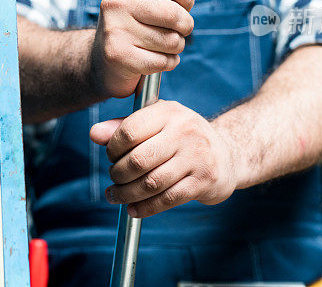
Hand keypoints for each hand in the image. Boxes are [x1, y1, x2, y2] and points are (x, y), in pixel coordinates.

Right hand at [89, 0, 208, 97]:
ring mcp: (115, 29)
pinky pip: (162, 61)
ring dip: (176, 47)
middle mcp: (116, 2)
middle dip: (185, 26)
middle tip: (179, 29)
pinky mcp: (118, 55)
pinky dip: (168, 63)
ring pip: (171, 41)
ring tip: (164, 44)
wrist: (102, 57)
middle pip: (174, 14)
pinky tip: (157, 59)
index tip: (183, 5)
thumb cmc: (137, 21)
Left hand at [89, 100, 241, 217]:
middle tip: (114, 179)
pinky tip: (134, 209)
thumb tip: (94, 134)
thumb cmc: (181, 136)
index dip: (113, 148)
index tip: (110, 156)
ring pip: (151, 183)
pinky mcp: (204, 181)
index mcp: (169, 111)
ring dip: (127, 194)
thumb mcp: (156, 121)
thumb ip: (124, 126)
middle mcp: (185, 131)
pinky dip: (145, 208)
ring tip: (116, 196)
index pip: (130, 131)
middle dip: (118, 174)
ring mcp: (197, 157)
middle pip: (139, 160)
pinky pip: (167, 199)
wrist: (227, 153)